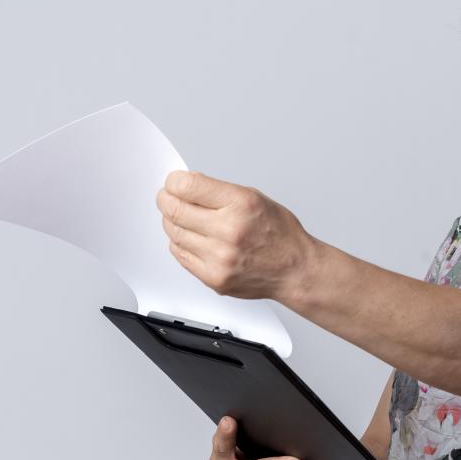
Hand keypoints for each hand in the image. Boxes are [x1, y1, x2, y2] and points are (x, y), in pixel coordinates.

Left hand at [156, 171, 318, 300]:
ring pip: (174, 233)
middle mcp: (229, 231)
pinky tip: (192, 238)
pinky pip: (180, 255)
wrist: (294, 269)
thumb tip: (188, 185)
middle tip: (167, 198)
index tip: (173, 182)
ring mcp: (220, 257)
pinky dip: (180, 243)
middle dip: (166, 200)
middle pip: (175, 210)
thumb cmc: (279, 234)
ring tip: (183, 218)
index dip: (174, 182)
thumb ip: (219, 192)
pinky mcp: (213, 277)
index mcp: (241, 204)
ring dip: (173, 222)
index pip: (188, 187)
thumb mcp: (255, 198)